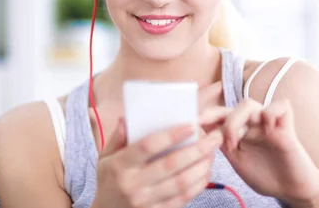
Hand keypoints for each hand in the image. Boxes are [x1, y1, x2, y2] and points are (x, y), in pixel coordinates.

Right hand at [90, 112, 223, 207]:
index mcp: (120, 165)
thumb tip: (127, 118)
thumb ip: (117, 138)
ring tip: (213, 153)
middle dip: (196, 149)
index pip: (148, 146)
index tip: (191, 125)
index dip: (171, 135)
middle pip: (170, 164)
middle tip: (214, 138)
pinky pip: (182, 198)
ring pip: (181, 183)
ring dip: (201, 166)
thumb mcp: (104, 158)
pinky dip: (197, 185)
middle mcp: (133, 184)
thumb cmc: (109, 180)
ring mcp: (145, 202)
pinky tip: (206, 172)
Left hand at [200, 98, 318, 204]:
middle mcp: (252, 123)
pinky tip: (266, 129)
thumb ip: (221, 144)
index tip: (193, 123)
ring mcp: (269, 124)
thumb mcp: (236, 160)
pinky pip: (281, 106)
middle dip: (217, 116)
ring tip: (234, 141)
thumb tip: (199, 131)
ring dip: (237, 119)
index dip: (206, 114)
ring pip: (249, 103)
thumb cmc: (266, 175)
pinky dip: (271, 113)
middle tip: (213, 135)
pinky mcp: (287, 127)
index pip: (220, 113)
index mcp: (239, 129)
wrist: (291, 189)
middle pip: (231, 106)